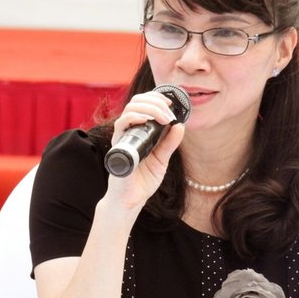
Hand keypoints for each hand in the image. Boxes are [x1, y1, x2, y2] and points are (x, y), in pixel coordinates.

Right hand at [105, 91, 184, 208]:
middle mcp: (129, 131)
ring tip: (164, 117)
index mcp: (138, 131)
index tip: (171, 103)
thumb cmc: (143, 180)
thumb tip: (180, 125)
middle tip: (170, 111)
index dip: (156, 98)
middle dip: (155, 101)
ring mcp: (122, 138)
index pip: (143, 104)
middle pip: (136, 102)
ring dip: (150, 108)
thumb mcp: (162, 159)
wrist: (132, 200)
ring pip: (130, 109)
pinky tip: (147, 120)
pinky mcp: (118, 146)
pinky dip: (134, 118)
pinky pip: (121, 125)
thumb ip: (169, 143)